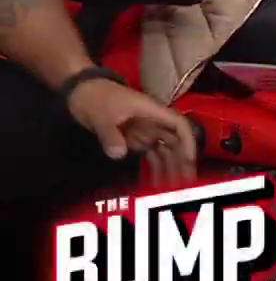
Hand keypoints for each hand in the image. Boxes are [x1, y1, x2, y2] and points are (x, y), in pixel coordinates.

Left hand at [67, 79, 197, 185]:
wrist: (81, 91)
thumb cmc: (96, 98)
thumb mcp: (101, 116)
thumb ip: (110, 134)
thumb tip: (119, 154)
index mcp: (152, 111)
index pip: (179, 126)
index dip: (187, 143)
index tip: (189, 162)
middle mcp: (154, 122)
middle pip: (175, 142)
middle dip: (181, 162)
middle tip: (184, 184)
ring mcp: (145, 131)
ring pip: (164, 151)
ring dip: (170, 168)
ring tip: (173, 189)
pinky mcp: (135, 139)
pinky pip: (151, 155)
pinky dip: (155, 168)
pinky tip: (156, 183)